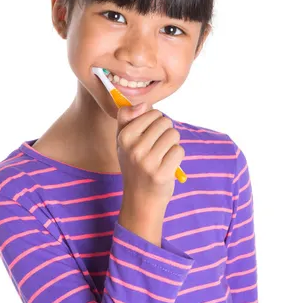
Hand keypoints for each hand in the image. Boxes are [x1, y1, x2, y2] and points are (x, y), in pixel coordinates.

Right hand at [116, 102, 184, 244]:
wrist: (140, 199)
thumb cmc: (135, 165)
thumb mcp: (124, 141)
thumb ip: (128, 118)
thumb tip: (143, 104)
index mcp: (123, 136)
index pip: (152, 112)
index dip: (156, 121)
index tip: (149, 135)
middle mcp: (134, 148)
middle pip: (165, 121)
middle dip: (166, 131)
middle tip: (158, 147)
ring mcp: (148, 162)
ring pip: (174, 135)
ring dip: (173, 143)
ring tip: (163, 155)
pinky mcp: (162, 173)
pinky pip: (179, 150)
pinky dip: (177, 156)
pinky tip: (168, 165)